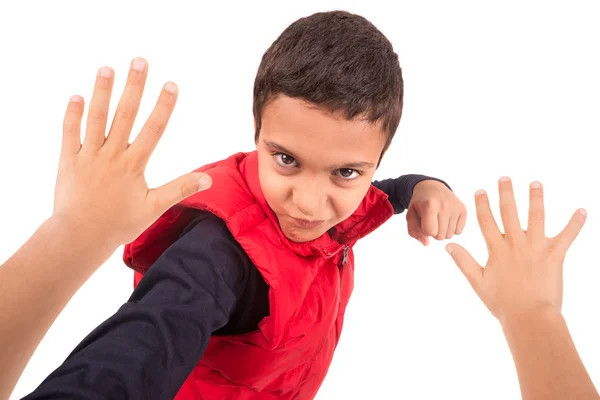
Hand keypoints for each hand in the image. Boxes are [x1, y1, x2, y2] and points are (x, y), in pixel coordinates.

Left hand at [53, 57, 211, 246]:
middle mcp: (112, 155)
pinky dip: (72, 114)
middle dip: (134, 86)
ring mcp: (89, 155)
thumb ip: (180, 189)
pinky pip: (70, 132)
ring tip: (107, 68)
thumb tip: (208, 180)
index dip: (164, 105)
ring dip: (101, 91)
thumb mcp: (154, 208)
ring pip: (96, 117)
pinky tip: (77, 96)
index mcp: (133, 164)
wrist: (80, 236)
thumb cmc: (119, 224)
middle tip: (139, 61)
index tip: (171, 84)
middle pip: (125, 114)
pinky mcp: (69, 160)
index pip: (153, 129)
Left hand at [406, 180, 466, 245]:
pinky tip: (447, 218)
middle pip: (440, 236)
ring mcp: (456, 207)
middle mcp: (445, 205)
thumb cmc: (420, 204)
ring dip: (442, 231)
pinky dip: (452, 228)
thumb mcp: (411, 215)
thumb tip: (426, 243)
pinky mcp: (463, 210)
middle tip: (431, 220)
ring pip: (449, 235)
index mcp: (430, 205)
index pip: (430, 232)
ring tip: (438, 218)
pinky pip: (458, 232)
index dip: (425, 230)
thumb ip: (414, 231)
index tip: (423, 222)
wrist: (433, 187)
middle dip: (434, 232)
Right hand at [446, 177, 586, 322]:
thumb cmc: (502, 303)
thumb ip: (463, 261)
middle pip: (510, 212)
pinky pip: (567, 236)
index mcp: (497, 250)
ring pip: (536, 217)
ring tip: (535, 183)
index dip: (482, 204)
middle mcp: (516, 244)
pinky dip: (575, 223)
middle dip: (506, 193)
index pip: (486, 220)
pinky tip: (582, 210)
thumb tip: (449, 245)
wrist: (529, 317)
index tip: (480, 191)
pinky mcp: (555, 255)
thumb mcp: (477, 282)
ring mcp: (536, 248)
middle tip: (504, 178)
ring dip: (536, 198)